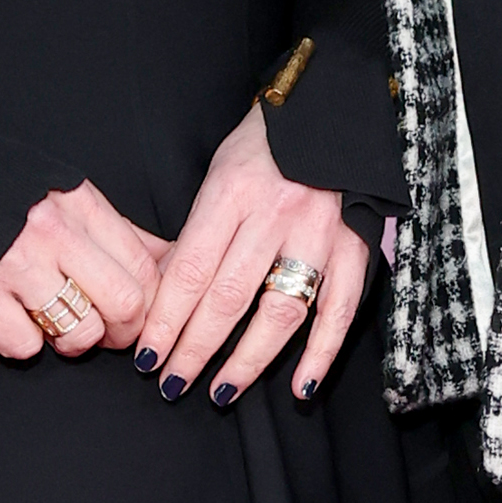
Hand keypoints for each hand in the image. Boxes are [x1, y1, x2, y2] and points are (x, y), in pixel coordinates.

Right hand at [0, 182, 172, 361]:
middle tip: (109, 333)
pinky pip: (25, 345)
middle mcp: (51, 231)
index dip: (152, 301)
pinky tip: (15, 321)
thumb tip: (167, 258)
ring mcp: (14, 265)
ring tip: (60, 328)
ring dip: (76, 342)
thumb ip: (111, 227)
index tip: (139, 312)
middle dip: (124, 331)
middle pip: (125, 302)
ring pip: (81, 331)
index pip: (144, 265)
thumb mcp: (58, 191)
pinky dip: (25, 343)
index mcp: (76, 201)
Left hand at [136, 100, 369, 405]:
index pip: (189, 270)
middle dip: (194, 348)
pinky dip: (321, 354)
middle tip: (171, 383)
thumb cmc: (263, 147)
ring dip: (248, 361)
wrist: (330, 110)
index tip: (146, 354)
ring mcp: (319, 234)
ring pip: (280, 312)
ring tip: (220, 392)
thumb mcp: (217, 176)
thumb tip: (163, 296)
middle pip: (227, 298)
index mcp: (232, 192)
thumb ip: (195, 233)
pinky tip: (300, 387)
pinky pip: (339, 312)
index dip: (165, 319)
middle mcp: (276, 215)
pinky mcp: (355, 247)